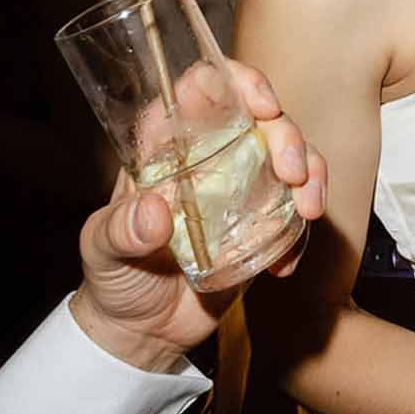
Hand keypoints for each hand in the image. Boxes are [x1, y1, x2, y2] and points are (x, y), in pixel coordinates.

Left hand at [72, 62, 328, 373]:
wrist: (141, 332)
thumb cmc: (113, 277)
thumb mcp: (102, 250)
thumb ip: (121, 230)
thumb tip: (155, 212)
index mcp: (167, 143)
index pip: (205, 86)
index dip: (239, 82)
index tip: (263, 106)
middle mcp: (210, 155)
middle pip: (261, 117)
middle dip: (288, 135)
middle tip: (293, 173)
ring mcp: (241, 188)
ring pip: (291, 155)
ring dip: (311, 173)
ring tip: (308, 209)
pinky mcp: (262, 224)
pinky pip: (296, 212)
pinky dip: (302, 233)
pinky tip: (284, 266)